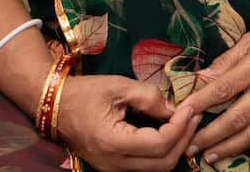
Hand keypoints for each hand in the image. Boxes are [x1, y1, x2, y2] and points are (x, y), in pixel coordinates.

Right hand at [55, 74, 199, 171]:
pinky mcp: (113, 168)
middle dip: (184, 138)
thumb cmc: (85, 93)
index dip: (181, 126)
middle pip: (163, 163)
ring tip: (186, 123)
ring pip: (156, 169)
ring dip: (176, 147)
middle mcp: (113, 164)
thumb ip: (150, 97)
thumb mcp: (119, 86)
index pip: (160, 144)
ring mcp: (112, 169)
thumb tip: (176, 109)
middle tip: (194, 115)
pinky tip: (170, 132)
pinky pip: (146, 167)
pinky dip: (163, 153)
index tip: (190, 107)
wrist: (54, 106)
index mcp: (113, 142)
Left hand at [179, 18, 249, 164]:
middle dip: (211, 135)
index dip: (200, 103)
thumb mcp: (248, 40)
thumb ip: (224, 62)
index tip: (181, 114)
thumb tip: (199, 79)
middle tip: (190, 146)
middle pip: (236, 118)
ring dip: (229, 147)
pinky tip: (235, 150)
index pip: (223, 89)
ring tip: (209, 156)